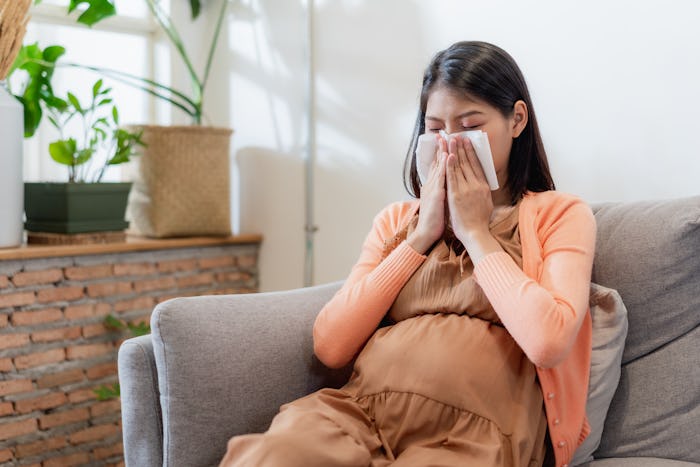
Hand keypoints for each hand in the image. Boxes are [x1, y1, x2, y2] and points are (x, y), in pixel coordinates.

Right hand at [407, 136, 446, 253]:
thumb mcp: (438, 202)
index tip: (445, 142)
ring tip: (446, 139)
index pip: (438, 166)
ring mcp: (433, 188)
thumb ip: (442, 192)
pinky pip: (441, 177)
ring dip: (443, 152)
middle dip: (442, 148)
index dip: (441, 154)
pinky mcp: (435, 194)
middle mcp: (431, 185)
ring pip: (439, 166)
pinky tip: (447, 156)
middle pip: (437, 163)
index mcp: (433, 186)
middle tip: (444, 133)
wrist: (427, 232)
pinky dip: (444, 165)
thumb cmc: (435, 220)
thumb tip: (447, 186)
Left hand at [445, 136, 493, 243]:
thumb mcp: (486, 203)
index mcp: (483, 186)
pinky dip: (450, 166)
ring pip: (460, 167)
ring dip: (455, 152)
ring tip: (452, 140)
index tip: (468, 142)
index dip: (471, 152)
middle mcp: (476, 185)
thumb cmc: (479, 222)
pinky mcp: (456, 195)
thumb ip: (482, 192)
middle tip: (458, 135)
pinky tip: (448, 156)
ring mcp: (466, 189)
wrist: (475, 233)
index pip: (477, 165)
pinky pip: (452, 177)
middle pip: (468, 163)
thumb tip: (482, 185)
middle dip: (462, 148)